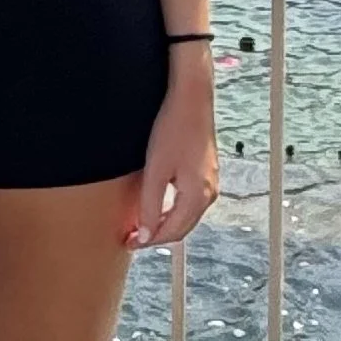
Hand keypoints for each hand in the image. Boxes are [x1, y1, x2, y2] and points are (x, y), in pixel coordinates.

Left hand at [127, 60, 217, 251]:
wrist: (192, 98)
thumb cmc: (173, 129)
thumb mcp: (155, 170)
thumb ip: (149, 205)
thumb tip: (145, 234)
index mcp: (198, 196)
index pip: (172, 232)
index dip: (149, 240)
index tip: (129, 242)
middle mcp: (209, 193)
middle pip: (182, 228)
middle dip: (157, 235)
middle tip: (132, 237)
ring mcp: (211, 182)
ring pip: (187, 216)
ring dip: (165, 223)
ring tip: (141, 224)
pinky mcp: (207, 172)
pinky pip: (191, 202)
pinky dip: (173, 210)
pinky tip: (158, 206)